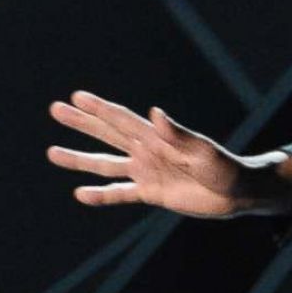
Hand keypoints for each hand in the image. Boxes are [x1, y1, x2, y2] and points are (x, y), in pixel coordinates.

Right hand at [46, 90, 291, 218]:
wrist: (238, 193)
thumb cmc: (225, 168)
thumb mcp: (203, 151)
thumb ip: (178, 134)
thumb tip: (154, 113)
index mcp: (158, 138)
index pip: (122, 120)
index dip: (99, 109)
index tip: (76, 96)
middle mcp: (148, 152)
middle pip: (107, 134)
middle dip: (82, 123)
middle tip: (55, 109)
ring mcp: (148, 172)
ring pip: (106, 165)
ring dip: (80, 160)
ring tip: (53, 153)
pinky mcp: (152, 193)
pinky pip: (121, 194)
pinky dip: (102, 195)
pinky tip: (81, 193)